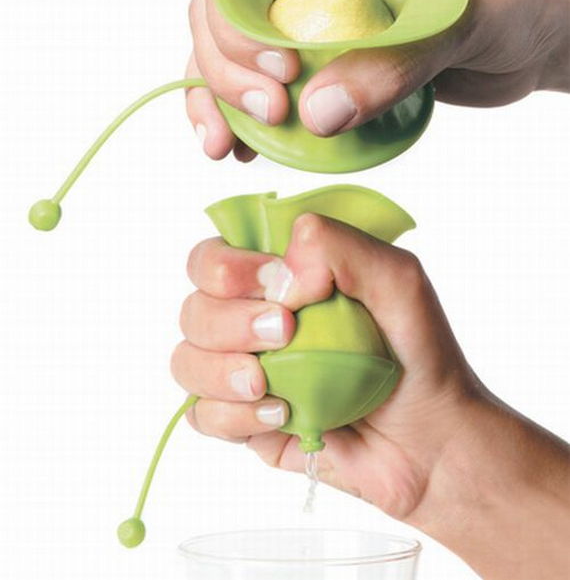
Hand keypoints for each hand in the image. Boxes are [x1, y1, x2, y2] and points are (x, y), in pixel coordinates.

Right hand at [171, 214, 569, 579]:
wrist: (431, 440)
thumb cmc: (419, 354)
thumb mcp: (398, 281)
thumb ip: (340, 246)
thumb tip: (284, 270)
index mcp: (280, 281)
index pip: (213, 258)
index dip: (227, 268)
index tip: (279, 286)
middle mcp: (253, 321)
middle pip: (193, 308)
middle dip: (228, 321)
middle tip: (285, 333)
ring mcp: (246, 372)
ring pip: (186, 360)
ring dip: (222, 370)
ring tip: (270, 384)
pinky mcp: (245, 421)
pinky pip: (202, 415)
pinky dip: (234, 415)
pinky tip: (281, 416)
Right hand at [185, 0, 568, 155]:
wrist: (532, 36)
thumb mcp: (456, 22)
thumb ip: (390, 66)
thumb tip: (314, 117)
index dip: (234, 23)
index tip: (280, 74)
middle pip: (222, 22)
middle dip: (223, 74)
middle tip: (268, 117)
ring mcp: (311, 36)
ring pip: (234, 64)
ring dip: (217, 105)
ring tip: (223, 149)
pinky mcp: (324, 79)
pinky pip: (266, 98)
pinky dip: (246, 126)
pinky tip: (245, 152)